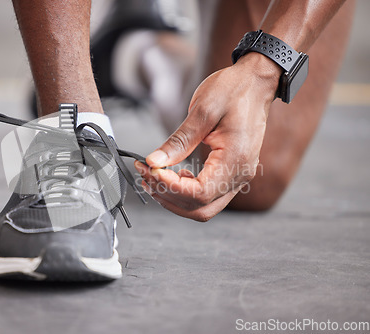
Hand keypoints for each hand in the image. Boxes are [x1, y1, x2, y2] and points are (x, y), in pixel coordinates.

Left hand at [135, 53, 280, 220]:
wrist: (255, 83)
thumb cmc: (234, 91)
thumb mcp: (203, 110)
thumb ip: (178, 141)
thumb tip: (154, 161)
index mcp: (236, 160)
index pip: (200, 193)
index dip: (171, 187)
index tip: (150, 169)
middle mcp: (240, 174)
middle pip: (201, 209)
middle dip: (168, 196)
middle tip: (145, 174)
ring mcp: (237, 177)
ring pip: (203, 207)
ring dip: (174, 198)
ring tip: (152, 177)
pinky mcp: (231, 174)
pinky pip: (208, 196)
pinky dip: (185, 193)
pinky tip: (172, 176)